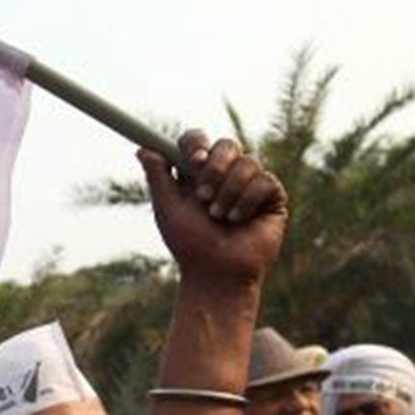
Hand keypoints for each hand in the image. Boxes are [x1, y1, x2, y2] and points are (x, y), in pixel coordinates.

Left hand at [136, 131, 287, 291]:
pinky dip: (247, 201)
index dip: (196, 144)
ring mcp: (250, 183)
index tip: (194, 159)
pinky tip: (239, 220)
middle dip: (215, 168)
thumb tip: (142, 149)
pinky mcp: (272, 196)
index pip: (197, 141)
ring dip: (229, 191)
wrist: (217, 273)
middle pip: (227, 144)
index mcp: (197, 174)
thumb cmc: (190, 244)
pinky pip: (265, 180)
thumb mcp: (168, 208)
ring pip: (248, 162)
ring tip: (219, 217)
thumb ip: (157, 177)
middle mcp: (225, 174)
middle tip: (204, 196)